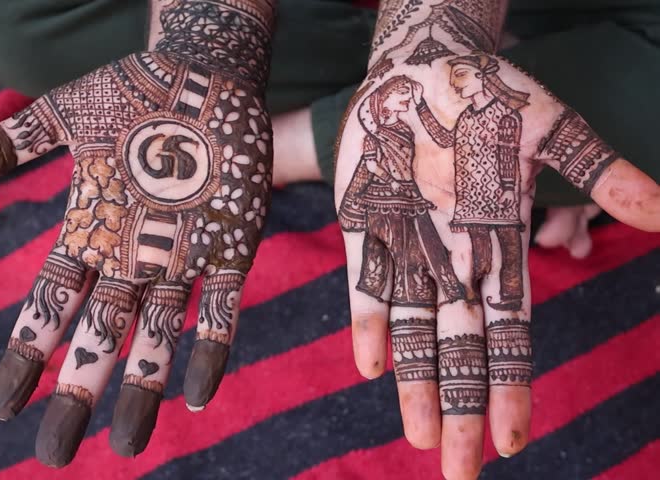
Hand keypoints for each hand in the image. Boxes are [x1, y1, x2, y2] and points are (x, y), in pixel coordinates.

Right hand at [0, 1, 273, 465]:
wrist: (207, 73)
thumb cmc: (134, 91)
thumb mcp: (66, 115)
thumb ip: (12, 143)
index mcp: (90, 231)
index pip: (50, 304)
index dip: (26, 353)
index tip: (3, 405)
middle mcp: (132, 256)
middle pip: (98, 335)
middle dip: (78, 391)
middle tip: (55, 454)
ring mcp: (182, 258)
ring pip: (157, 335)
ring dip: (143, 388)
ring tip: (130, 447)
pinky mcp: (231, 251)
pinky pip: (219, 310)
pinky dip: (209, 351)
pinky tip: (196, 396)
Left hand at [336, 29, 657, 479]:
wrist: (423, 66)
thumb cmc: (491, 95)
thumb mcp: (552, 131)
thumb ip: (601, 173)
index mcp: (499, 247)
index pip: (509, 335)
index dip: (509, 388)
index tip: (512, 443)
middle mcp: (454, 261)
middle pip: (459, 351)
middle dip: (461, 410)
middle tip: (460, 475)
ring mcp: (406, 247)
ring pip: (412, 331)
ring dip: (414, 385)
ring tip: (420, 439)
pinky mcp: (363, 228)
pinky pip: (364, 285)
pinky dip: (368, 321)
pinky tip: (369, 366)